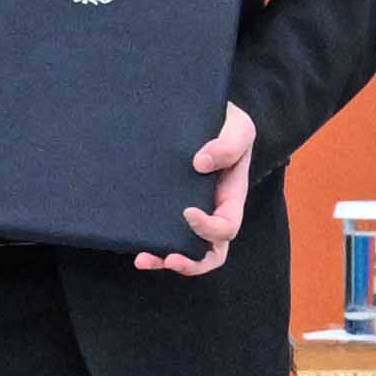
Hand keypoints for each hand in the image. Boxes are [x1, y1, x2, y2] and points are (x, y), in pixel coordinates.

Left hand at [136, 105, 256, 276]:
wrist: (198, 113)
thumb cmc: (225, 122)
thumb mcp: (238, 126)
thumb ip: (228, 144)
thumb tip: (200, 163)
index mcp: (231, 197)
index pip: (227, 225)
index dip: (209, 228)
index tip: (187, 212)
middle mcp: (213, 211)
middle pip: (212, 251)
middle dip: (193, 262)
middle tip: (171, 258)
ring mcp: (190, 212)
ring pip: (186, 251)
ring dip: (166, 260)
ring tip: (144, 259)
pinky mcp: (167, 208)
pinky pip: (163, 236)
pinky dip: (152, 247)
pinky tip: (136, 249)